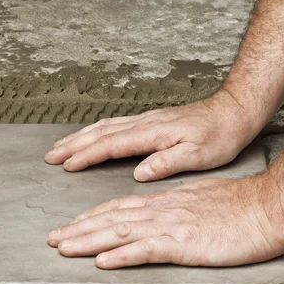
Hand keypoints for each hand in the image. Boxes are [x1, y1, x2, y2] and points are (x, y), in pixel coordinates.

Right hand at [45, 91, 257, 181]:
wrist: (233, 111)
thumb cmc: (220, 135)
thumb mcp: (199, 154)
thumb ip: (166, 162)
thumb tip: (138, 173)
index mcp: (152, 133)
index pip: (111, 145)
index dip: (87, 156)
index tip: (67, 165)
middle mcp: (143, 123)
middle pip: (99, 133)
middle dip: (72, 145)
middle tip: (50, 155)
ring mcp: (144, 120)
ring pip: (103, 126)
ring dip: (79, 136)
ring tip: (60, 146)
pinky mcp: (149, 120)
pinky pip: (113, 124)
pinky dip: (95, 130)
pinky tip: (89, 135)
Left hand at [47, 176, 283, 268]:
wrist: (265, 207)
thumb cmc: (238, 204)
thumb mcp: (197, 197)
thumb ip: (173, 204)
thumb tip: (157, 210)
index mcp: (163, 202)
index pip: (118, 207)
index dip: (91, 216)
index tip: (72, 223)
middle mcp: (159, 211)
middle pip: (109, 219)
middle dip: (78, 229)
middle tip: (53, 238)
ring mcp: (169, 227)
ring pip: (119, 233)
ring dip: (88, 241)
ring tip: (64, 248)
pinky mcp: (183, 245)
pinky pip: (146, 250)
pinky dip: (121, 256)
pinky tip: (103, 262)